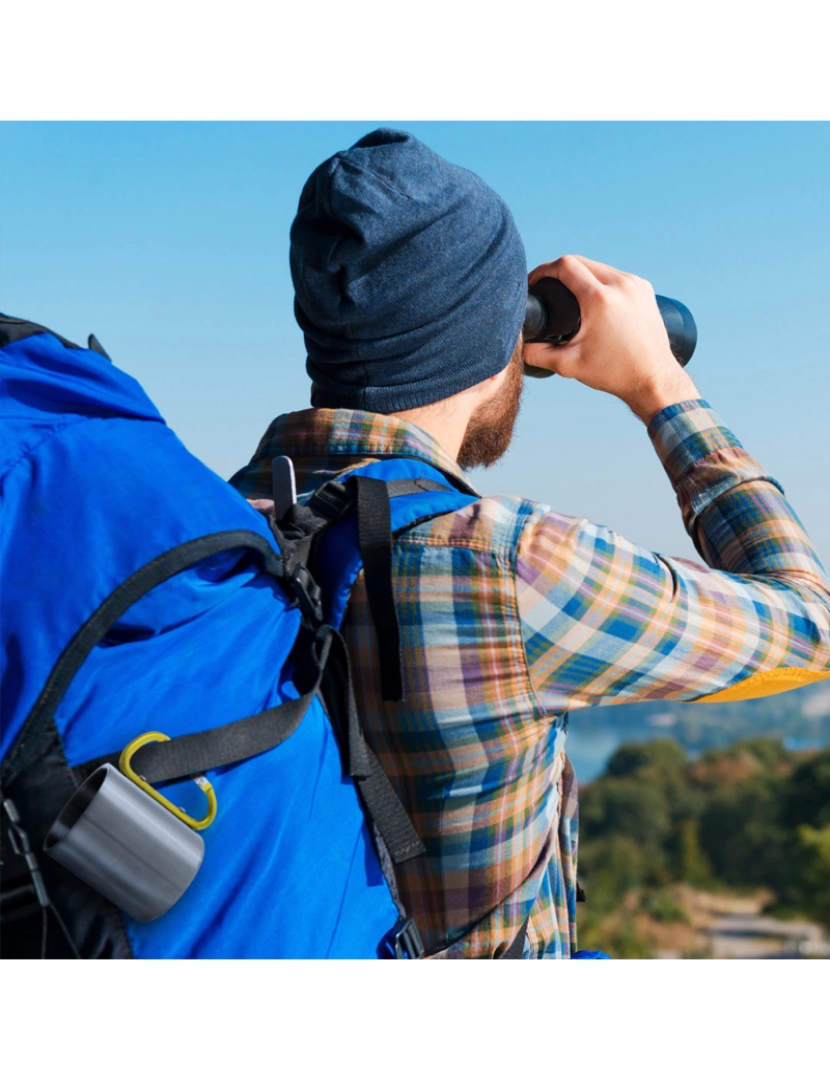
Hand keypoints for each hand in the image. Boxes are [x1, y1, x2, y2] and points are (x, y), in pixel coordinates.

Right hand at [524, 255, 699, 423]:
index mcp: (600, 299)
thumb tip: (518, 346)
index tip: (534, 281)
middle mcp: (620, 285)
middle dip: (559, 270)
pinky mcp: (644, 289)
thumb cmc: (614, 373)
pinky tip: (592, 294)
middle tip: (547, 287)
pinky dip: (600, 280)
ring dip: (581, 274)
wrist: (653, 379)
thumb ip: (538, 354)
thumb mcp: (569, 365)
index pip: (565, 265)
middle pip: (581, 261)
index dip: (543, 270)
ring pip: (599, 266)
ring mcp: (635, 285)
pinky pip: (615, 275)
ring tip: (567, 291)